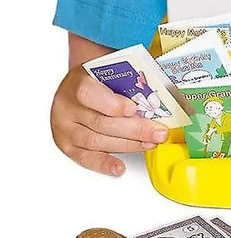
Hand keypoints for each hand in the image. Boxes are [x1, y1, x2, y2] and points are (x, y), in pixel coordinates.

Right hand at [50, 66, 167, 176]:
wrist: (76, 87)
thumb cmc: (97, 79)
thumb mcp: (109, 70)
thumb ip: (128, 80)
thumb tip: (157, 92)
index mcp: (77, 82)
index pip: (89, 94)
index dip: (112, 104)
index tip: (134, 109)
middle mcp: (67, 107)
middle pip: (101, 122)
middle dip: (135, 130)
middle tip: (158, 133)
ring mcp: (65, 128)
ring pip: (96, 141)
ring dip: (128, 145)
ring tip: (150, 144)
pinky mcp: (67, 146)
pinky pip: (85, 158)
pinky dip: (104, 163)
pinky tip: (119, 167)